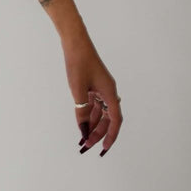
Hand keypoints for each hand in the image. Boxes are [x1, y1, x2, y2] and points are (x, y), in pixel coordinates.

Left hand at [64, 37, 122, 155]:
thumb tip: (83, 130)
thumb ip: (81, 111)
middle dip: (98, 134)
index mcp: (110, 93)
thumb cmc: (78, 63)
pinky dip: (88, 116)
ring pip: (100, 113)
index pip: (115, 120)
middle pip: (107, 119)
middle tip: (86, 146)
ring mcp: (101, 89)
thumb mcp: (77, 90)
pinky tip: (81, 126)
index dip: (111, 136)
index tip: (105, 148)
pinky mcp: (93, 86)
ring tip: (82, 140)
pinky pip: (94, 105)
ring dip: (92, 127)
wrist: (75, 42)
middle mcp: (108, 92)